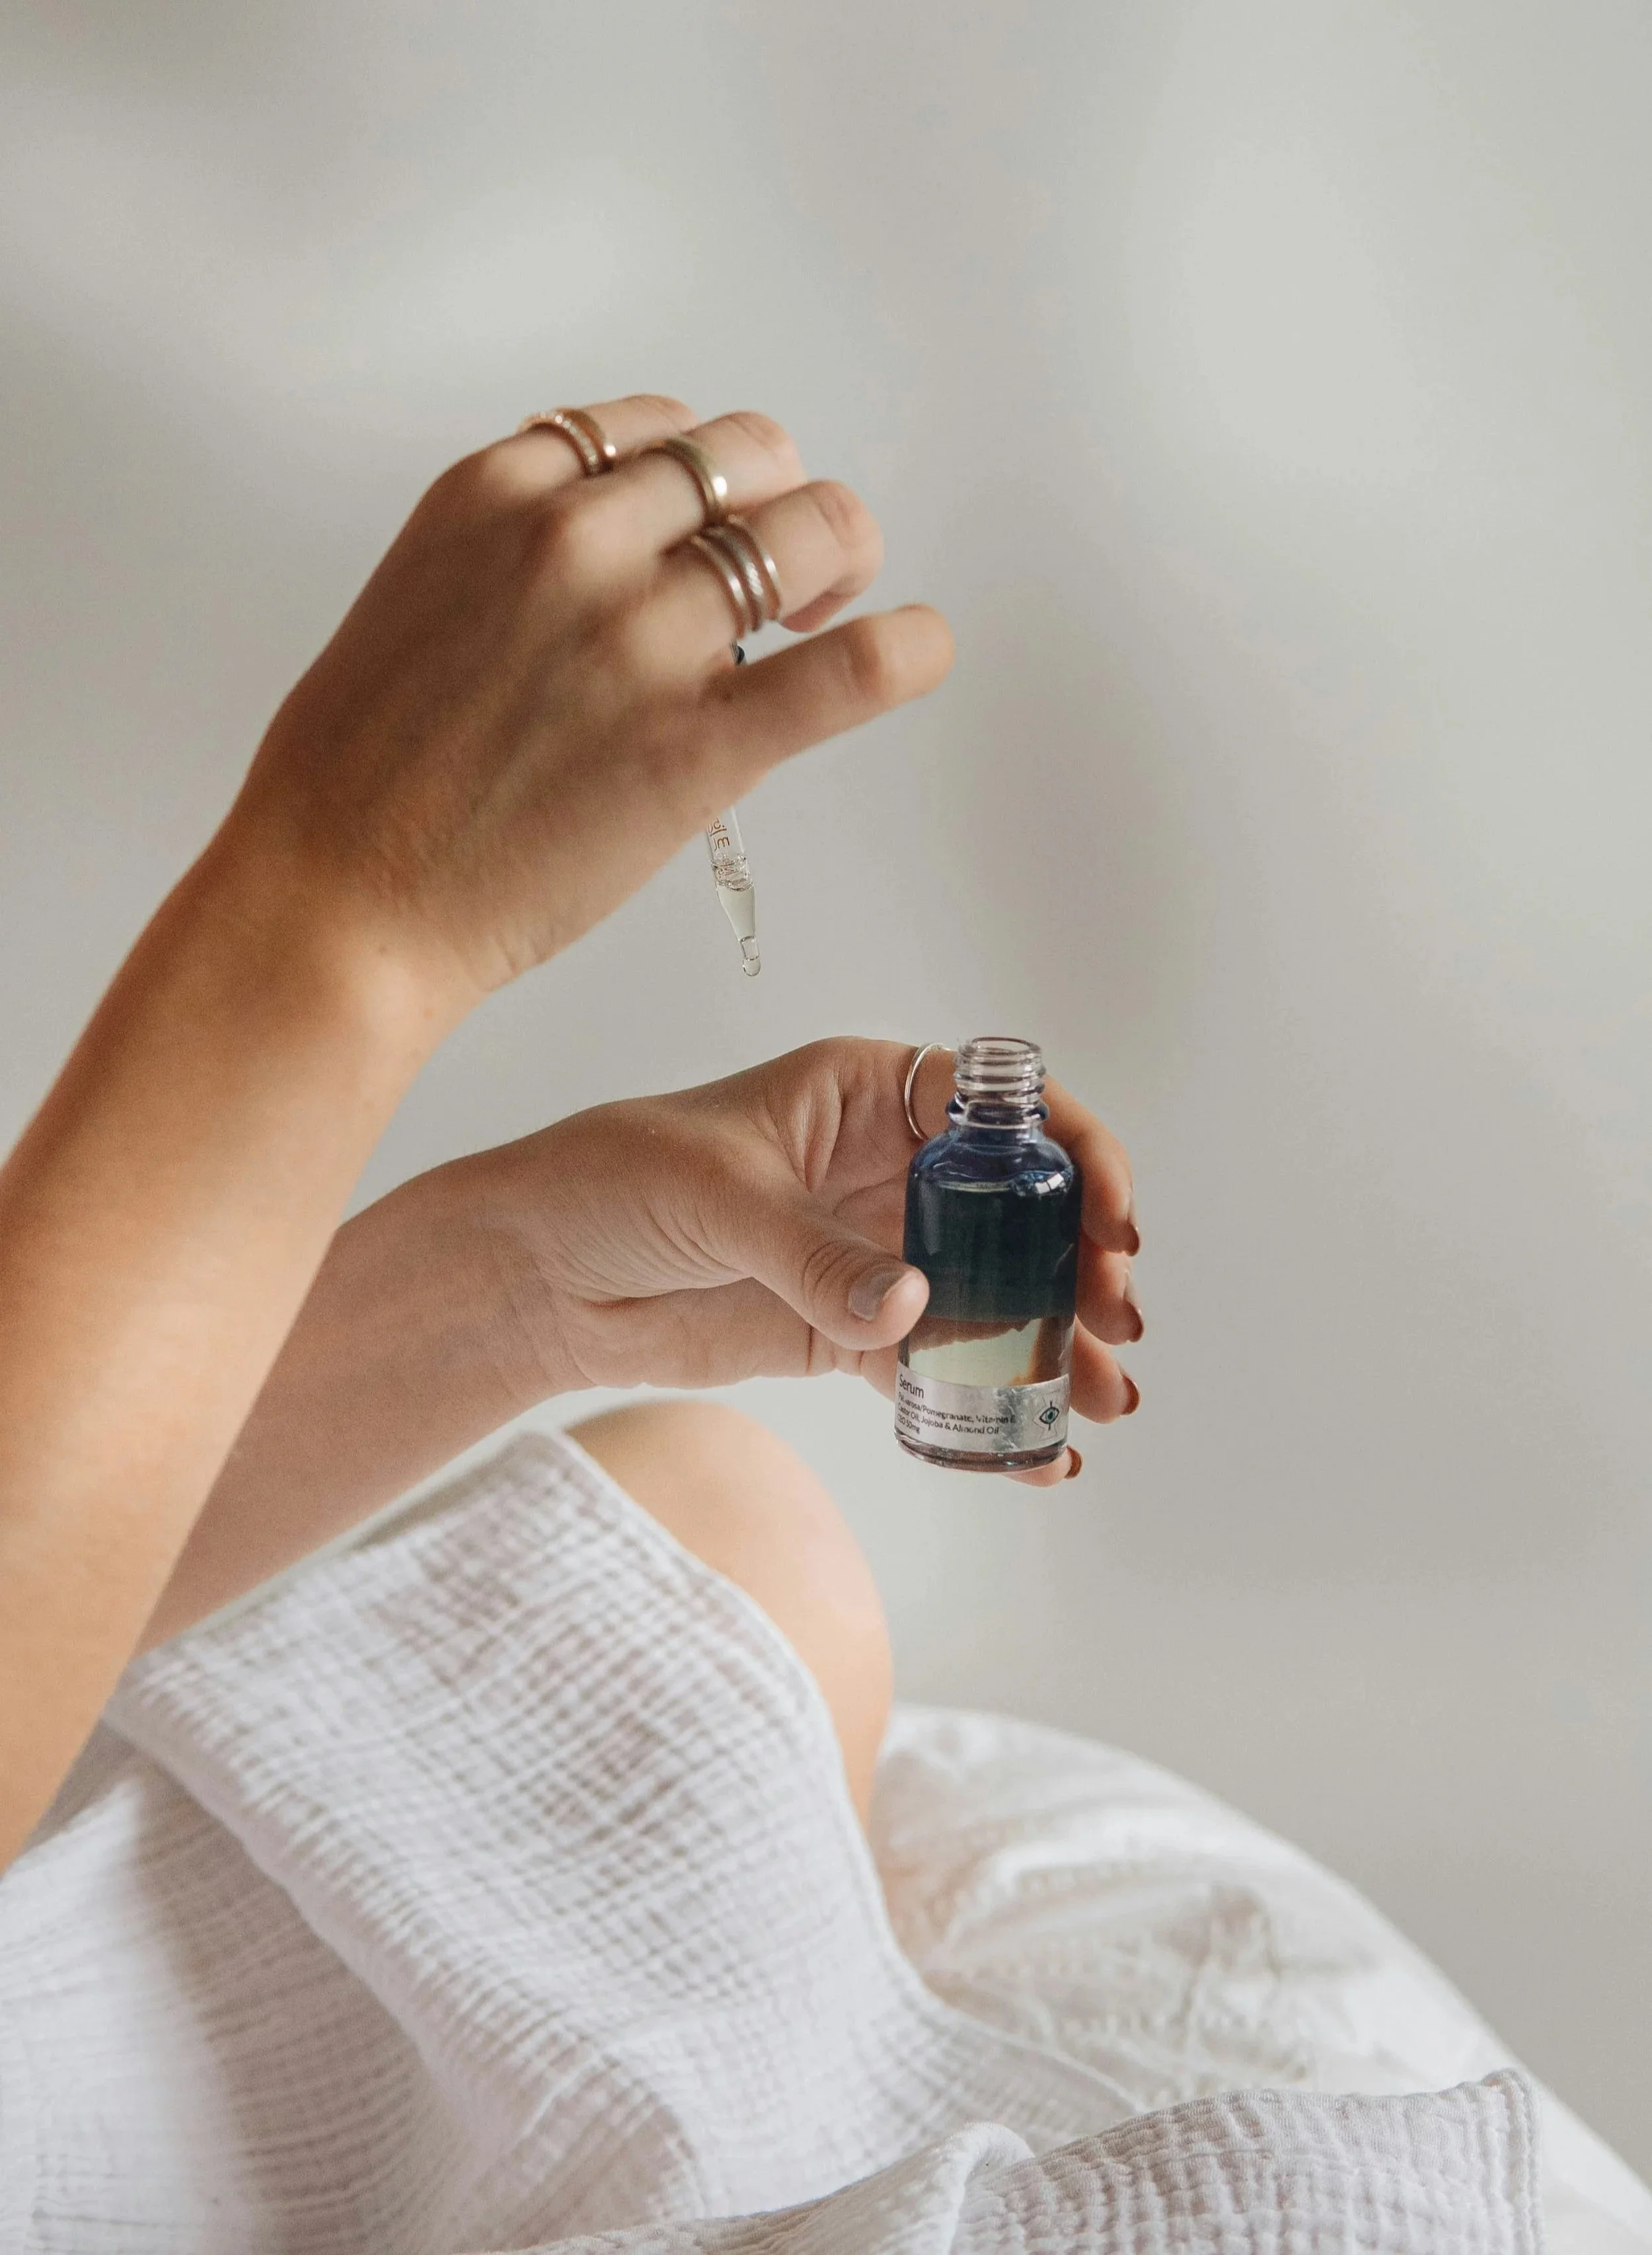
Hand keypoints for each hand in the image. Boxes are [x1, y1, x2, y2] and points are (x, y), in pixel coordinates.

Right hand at [218, 395, 952, 1009]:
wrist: (340, 899)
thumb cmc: (361, 777)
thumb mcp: (420, 598)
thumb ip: (515, 554)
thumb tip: (614, 557)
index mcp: (500, 491)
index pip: (654, 428)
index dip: (704, 475)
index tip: (710, 523)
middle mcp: (578, 539)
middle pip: (748, 459)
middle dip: (781, 502)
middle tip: (789, 572)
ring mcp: (644, 638)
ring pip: (812, 532)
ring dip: (839, 560)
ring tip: (829, 610)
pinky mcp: (699, 745)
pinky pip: (851, 668)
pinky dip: (908, 650)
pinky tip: (921, 649)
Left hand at [474, 1038, 1140, 1483]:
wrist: (532, 1273)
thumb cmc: (609, 1182)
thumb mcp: (717, 1197)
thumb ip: (815, 1254)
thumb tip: (911, 1305)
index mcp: (867, 1093)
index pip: (1002, 1106)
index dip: (1073, 1151)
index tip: (1109, 1214)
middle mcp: (887, 1167)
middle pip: (1017, 1207)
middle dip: (1080, 1260)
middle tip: (1117, 1319)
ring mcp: (872, 1251)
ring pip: (990, 1292)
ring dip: (1052, 1341)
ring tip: (1104, 1398)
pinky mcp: (846, 1329)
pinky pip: (934, 1366)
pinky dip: (984, 1406)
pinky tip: (1035, 1451)